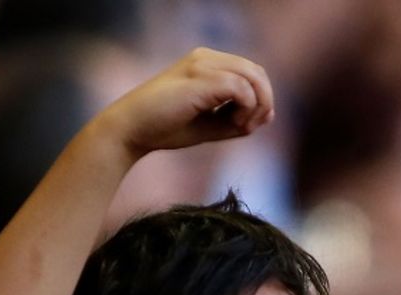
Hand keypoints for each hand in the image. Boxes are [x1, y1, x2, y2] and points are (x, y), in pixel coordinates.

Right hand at [97, 48, 274, 158]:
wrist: (131, 130)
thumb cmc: (166, 128)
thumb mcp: (210, 126)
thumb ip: (239, 120)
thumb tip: (269, 114)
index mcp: (207, 64)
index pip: (251, 72)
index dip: (260, 99)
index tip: (248, 125)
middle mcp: (206, 58)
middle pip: (257, 72)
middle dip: (264, 102)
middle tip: (248, 127)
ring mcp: (202, 65)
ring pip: (253, 77)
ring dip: (257, 106)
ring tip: (241, 127)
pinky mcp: (200, 79)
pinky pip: (241, 88)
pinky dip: (246, 108)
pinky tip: (234, 123)